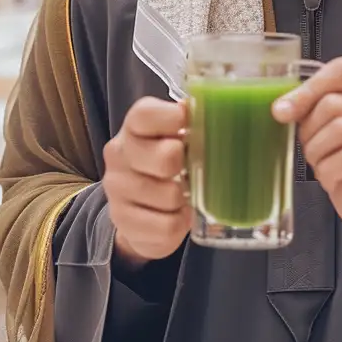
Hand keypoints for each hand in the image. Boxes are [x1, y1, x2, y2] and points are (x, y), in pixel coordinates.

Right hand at [101, 98, 191, 262]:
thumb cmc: (167, 169)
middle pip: (165, 158)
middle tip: (191, 170)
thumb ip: (193, 128)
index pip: (146, 115)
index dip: (172, 118)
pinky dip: (180, 223)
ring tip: (184, 196)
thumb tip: (224, 116)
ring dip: (186, 199)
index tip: (191, 124)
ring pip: (170, 196)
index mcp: (134, 128)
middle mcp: (119, 155)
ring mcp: (117, 189)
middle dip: (187, 167)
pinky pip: (167, 226)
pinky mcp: (124, 221)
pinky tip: (178, 215)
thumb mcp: (176, 143)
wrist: (140, 212)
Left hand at [273, 57, 341, 236]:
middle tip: (309, 147)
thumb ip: (306, 109)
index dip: (310, 87)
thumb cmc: (340, 158)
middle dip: (308, 130)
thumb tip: (280, 108)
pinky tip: (331, 178)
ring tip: (320, 164)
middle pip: (332, 104)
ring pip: (340, 130)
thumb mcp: (320, 127)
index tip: (284, 110)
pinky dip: (329, 171)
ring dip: (317, 153)